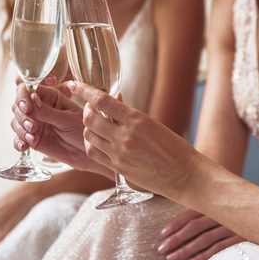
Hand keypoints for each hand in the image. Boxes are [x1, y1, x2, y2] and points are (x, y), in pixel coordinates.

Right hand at [11, 79, 104, 173]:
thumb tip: (32, 98)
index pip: (29, 88)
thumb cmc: (84, 130)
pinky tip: (24, 146)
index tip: (27, 107)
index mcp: (50, 96)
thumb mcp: (68, 119)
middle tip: (33, 126)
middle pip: (18, 105)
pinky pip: (19, 138)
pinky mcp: (33, 138)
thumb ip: (49, 112)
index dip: (23, 95)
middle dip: (22, 115)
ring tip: (33, 137)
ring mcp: (35, 123)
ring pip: (16, 121)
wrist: (88, 152)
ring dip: (20, 129)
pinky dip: (18, 141)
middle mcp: (40, 108)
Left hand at [69, 81, 199, 197]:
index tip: (74, 84)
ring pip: (88, 135)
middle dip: (85, 110)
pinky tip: (96, 140)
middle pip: (89, 118)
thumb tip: (114, 103)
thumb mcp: (154, 124)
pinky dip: (90, 143)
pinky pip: (93, 153)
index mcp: (137, 120)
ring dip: (87, 127)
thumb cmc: (175, 148)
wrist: (184, 175)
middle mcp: (125, 136)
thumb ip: (131, 116)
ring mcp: (119, 154)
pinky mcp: (117, 168)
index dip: (84, 90)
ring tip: (94, 124)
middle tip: (89, 107)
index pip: (102, 100)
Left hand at [158, 209, 244, 259]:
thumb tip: (190, 220)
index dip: (177, 223)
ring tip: (172, 258)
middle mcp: (224, 212)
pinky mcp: (243, 237)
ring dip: (186, 249)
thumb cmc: (248, 210)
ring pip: (204, 239)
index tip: (162, 233)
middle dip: (176, 238)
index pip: (193, 212)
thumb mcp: (229, 205)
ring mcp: (234, 225)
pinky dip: (204, 256)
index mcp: (218, 202)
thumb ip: (212, 208)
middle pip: (195, 226)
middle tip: (161, 249)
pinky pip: (220, 248)